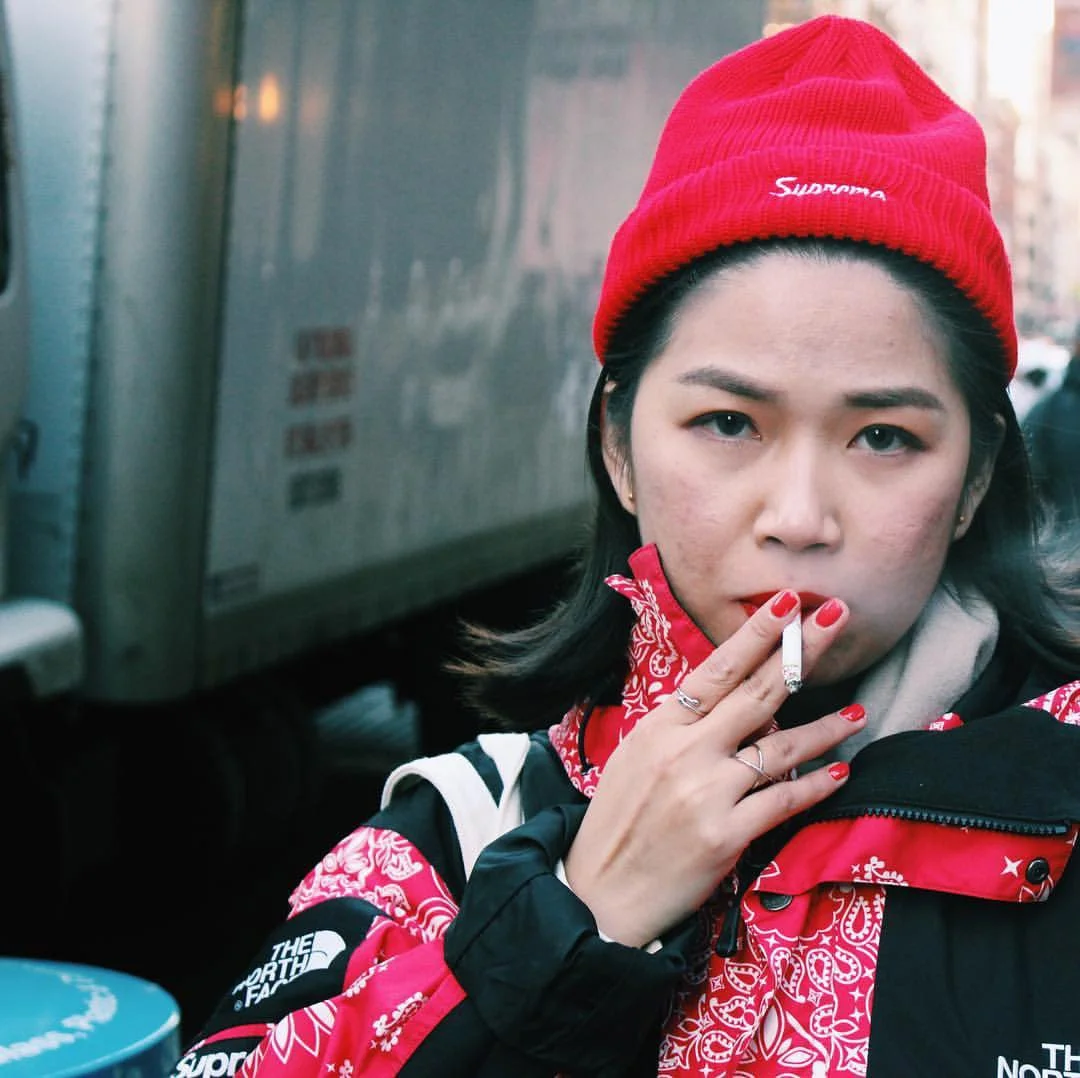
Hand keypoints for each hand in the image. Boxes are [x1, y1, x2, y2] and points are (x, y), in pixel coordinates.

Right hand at [562, 592, 864, 946]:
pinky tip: (840, 772)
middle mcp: (686, 751)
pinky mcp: (725, 834)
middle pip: (757, 693)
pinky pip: (783, 800)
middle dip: (801, 652)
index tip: (788, 604)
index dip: (755, 635)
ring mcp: (707, 792)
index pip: (716, 670)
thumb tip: (746, 705)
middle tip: (837, 619)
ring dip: (826, 728)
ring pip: (780, 747)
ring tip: (858, 713)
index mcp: (661, 726)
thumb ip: (688, 728)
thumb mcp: (640, 756)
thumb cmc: (621, 818)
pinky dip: (815, 785)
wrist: (601, 889)